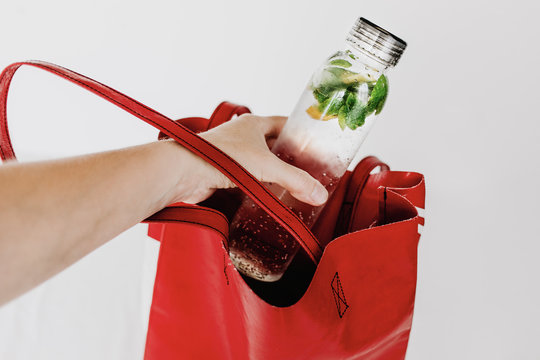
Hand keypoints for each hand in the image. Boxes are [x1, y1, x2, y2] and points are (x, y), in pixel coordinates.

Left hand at [170, 114, 328, 205]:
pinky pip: (247, 178)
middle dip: (289, 156)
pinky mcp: (223, 172)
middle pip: (273, 144)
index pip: (284, 124)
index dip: (301, 133)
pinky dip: (259, 186)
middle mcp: (242, 136)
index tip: (316, 144)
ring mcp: (232, 154)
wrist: (185, 172)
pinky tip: (269, 196)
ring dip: (273, 172)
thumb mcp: (267, 167)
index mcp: (254, 124)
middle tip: (308, 169)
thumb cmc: (220, 157)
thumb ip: (296, 181)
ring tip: (292, 184)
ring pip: (259, 162)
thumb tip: (319, 195)